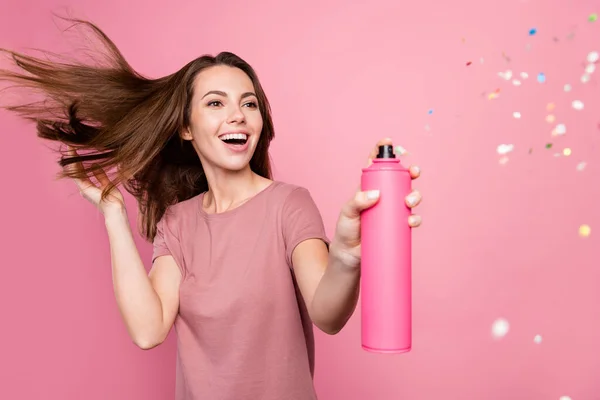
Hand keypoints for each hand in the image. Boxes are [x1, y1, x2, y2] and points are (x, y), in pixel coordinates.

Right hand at [65, 147, 125, 215]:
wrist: (115, 208)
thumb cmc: (113, 199)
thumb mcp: (107, 183)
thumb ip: (100, 175)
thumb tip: (95, 165)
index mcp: (90, 186)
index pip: (83, 171)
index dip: (80, 161)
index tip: (78, 151)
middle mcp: (84, 187)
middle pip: (76, 169)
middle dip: (74, 157)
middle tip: (71, 146)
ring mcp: (83, 187)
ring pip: (75, 170)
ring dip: (72, 159)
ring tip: (70, 148)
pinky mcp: (84, 188)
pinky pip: (77, 175)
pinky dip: (74, 166)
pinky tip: (72, 157)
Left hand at [331, 138, 421, 267]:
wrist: (350, 255)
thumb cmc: (346, 230)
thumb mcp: (347, 213)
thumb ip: (357, 202)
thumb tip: (376, 195)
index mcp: (370, 187)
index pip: (377, 165)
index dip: (383, 152)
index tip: (387, 142)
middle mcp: (384, 196)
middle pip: (401, 179)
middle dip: (411, 172)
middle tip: (413, 173)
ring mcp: (392, 210)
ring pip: (410, 196)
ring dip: (415, 195)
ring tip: (409, 202)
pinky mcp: (398, 226)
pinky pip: (412, 219)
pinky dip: (415, 218)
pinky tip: (411, 221)